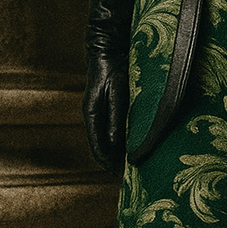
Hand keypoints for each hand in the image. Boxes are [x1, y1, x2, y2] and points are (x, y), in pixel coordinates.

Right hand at [83, 54, 129, 171]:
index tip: (120, 175)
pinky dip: (122, 141)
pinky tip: (134, 145)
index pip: (97, 148)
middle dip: (114, 162)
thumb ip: (116, 118)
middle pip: (102, 148)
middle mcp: (94, 117)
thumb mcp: (116, 94)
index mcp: (91, 115)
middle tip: (130, 175)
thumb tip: (116, 143)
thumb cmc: (112, 70)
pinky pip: (114, 131)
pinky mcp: (109, 109)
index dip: (108, 163)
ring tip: (134, 164)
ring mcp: (101, 113)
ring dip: (119, 153)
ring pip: (108, 141)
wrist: (110, 51)